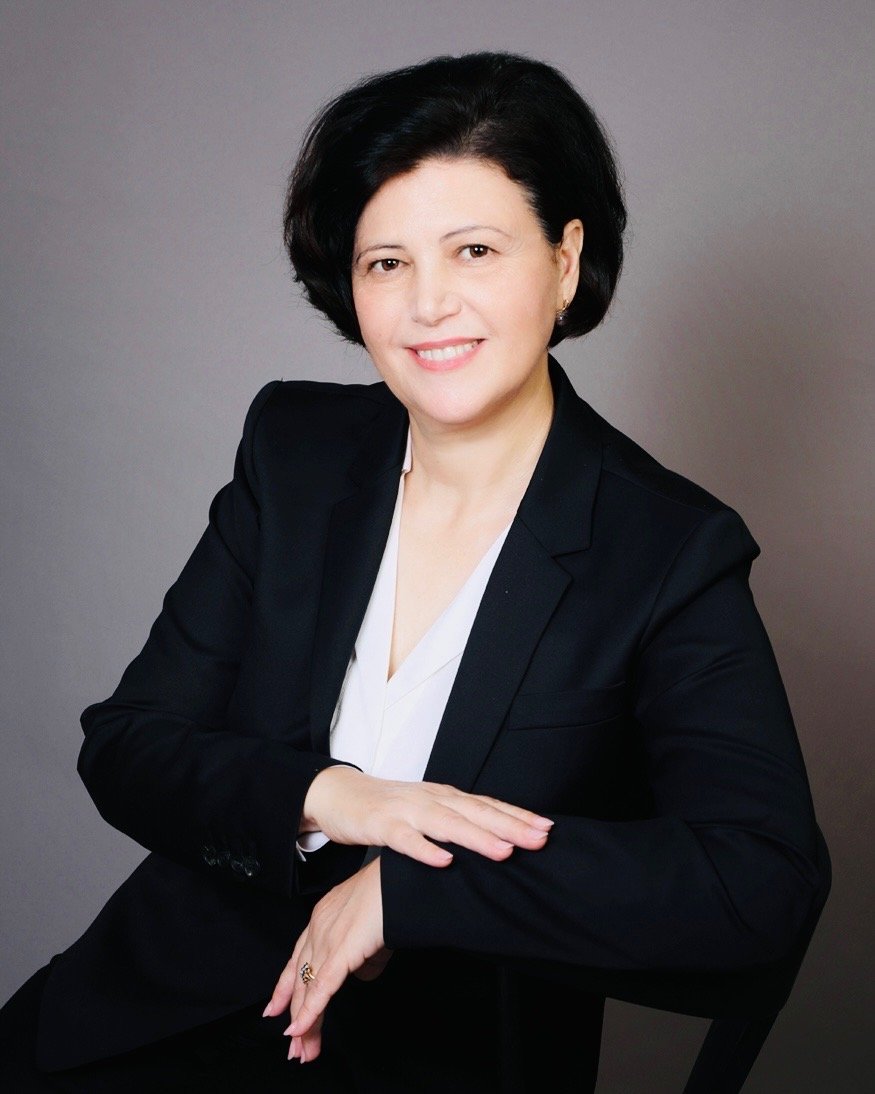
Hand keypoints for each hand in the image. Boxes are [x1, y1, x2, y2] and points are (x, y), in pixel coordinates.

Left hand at [263, 857, 386, 1062]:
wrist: (402, 879)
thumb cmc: (394, 893)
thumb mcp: (372, 922)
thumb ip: (363, 948)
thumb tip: (363, 971)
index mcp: (323, 914)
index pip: (299, 958)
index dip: (287, 987)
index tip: (277, 1008)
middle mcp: (318, 926)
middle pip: (300, 977)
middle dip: (295, 1014)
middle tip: (294, 1045)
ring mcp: (327, 938)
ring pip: (308, 988)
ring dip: (305, 1023)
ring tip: (302, 1050)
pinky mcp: (340, 951)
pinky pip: (320, 988)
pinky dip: (310, 1013)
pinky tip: (301, 1031)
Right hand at [300, 767, 553, 866]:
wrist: (338, 794)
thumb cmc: (387, 808)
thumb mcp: (426, 812)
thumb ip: (456, 823)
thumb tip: (496, 842)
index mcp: (444, 796)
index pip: (487, 805)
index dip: (518, 815)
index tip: (549, 829)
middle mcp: (430, 799)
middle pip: (476, 812)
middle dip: (510, 825)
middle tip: (541, 839)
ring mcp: (406, 810)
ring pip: (447, 823)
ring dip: (477, 837)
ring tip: (505, 851)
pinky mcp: (381, 824)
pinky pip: (405, 839)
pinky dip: (425, 849)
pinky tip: (445, 861)